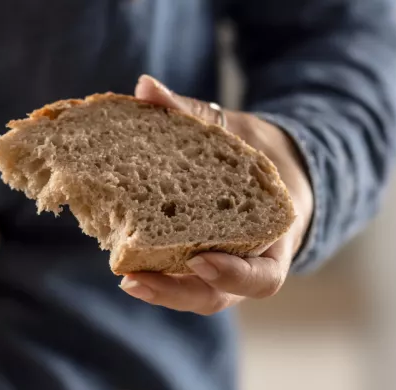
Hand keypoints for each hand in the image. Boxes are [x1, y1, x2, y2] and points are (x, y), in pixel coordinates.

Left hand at [118, 75, 315, 314]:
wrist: (269, 169)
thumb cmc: (256, 153)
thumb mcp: (236, 131)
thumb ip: (193, 113)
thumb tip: (145, 87)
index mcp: (275, 239)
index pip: (262, 278)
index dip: (233, 274)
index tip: (199, 259)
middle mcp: (248, 264)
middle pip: (216, 296)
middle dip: (176, 292)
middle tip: (134, 280)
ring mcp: (221, 270)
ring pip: (194, 294)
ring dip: (159, 290)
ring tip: (124, 278)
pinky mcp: (196, 265)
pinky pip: (177, 276)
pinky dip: (153, 270)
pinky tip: (120, 259)